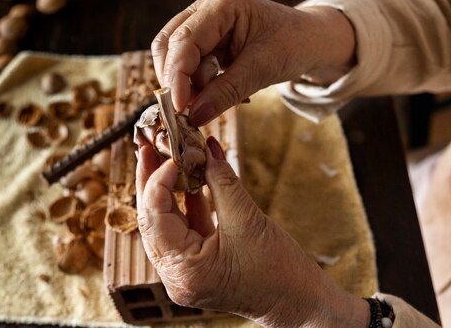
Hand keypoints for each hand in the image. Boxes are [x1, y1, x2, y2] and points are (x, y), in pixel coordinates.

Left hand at [135, 136, 368, 326]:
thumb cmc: (279, 272)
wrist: (301, 303)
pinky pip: (184, 229)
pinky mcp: (197, 265)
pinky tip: (190, 177)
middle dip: (152, 181)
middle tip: (149, 147)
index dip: (159, 179)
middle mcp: (176, 276)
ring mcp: (185, 272)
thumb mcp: (247, 220)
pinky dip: (187, 203)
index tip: (172, 153)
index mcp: (183, 270)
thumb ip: (222, 181)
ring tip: (166, 156)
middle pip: (153, 220)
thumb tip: (206, 149)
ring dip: (168, 189)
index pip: (155, 216)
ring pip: (166, 223)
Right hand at [151, 0, 354, 125]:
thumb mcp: (263, 69)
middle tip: (192, 110)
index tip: (179, 107)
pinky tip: (223, 94)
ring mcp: (203, 25)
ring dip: (190, 85)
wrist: (311, 42)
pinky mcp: (206, 43)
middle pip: (169, 45)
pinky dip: (200, 86)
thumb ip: (226, 92)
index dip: (177, 75)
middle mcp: (205, 9)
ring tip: (218, 99)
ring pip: (175, 58)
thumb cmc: (293, 44)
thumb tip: (193, 116)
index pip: (184, 40)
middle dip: (177, 80)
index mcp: (222, 4)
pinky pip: (190, 68)